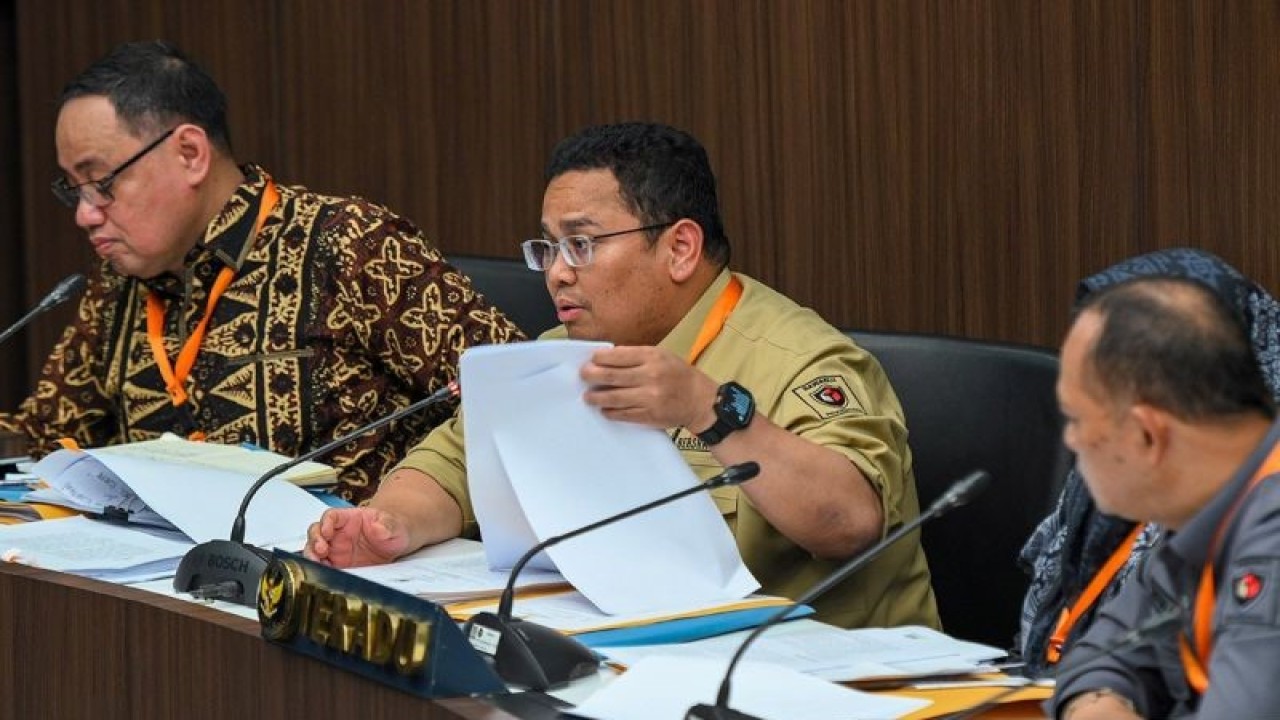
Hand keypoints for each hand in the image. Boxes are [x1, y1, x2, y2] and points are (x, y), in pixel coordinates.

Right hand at [304, 506, 411, 567]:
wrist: (396, 544)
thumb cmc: (392, 530)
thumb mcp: (394, 526)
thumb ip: (387, 525)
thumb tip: (378, 527)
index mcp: (349, 518)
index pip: (331, 516)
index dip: (326, 522)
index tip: (327, 532)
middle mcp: (338, 532)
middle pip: (317, 532)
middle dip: (315, 540)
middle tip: (321, 550)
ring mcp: (335, 549)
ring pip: (315, 549)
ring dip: (312, 556)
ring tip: (317, 564)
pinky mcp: (337, 564)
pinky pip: (323, 566)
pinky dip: (319, 569)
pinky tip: (322, 574)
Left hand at [580, 346, 718, 430]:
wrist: (699, 400)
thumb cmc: (678, 374)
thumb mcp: (660, 355)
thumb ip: (635, 357)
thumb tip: (605, 359)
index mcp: (651, 357)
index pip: (616, 356)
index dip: (598, 358)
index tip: (591, 360)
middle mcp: (650, 376)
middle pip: (609, 376)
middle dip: (590, 376)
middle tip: (583, 376)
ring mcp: (649, 397)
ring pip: (612, 398)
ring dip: (596, 397)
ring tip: (588, 397)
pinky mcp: (649, 415)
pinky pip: (622, 414)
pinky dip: (610, 412)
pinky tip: (605, 409)